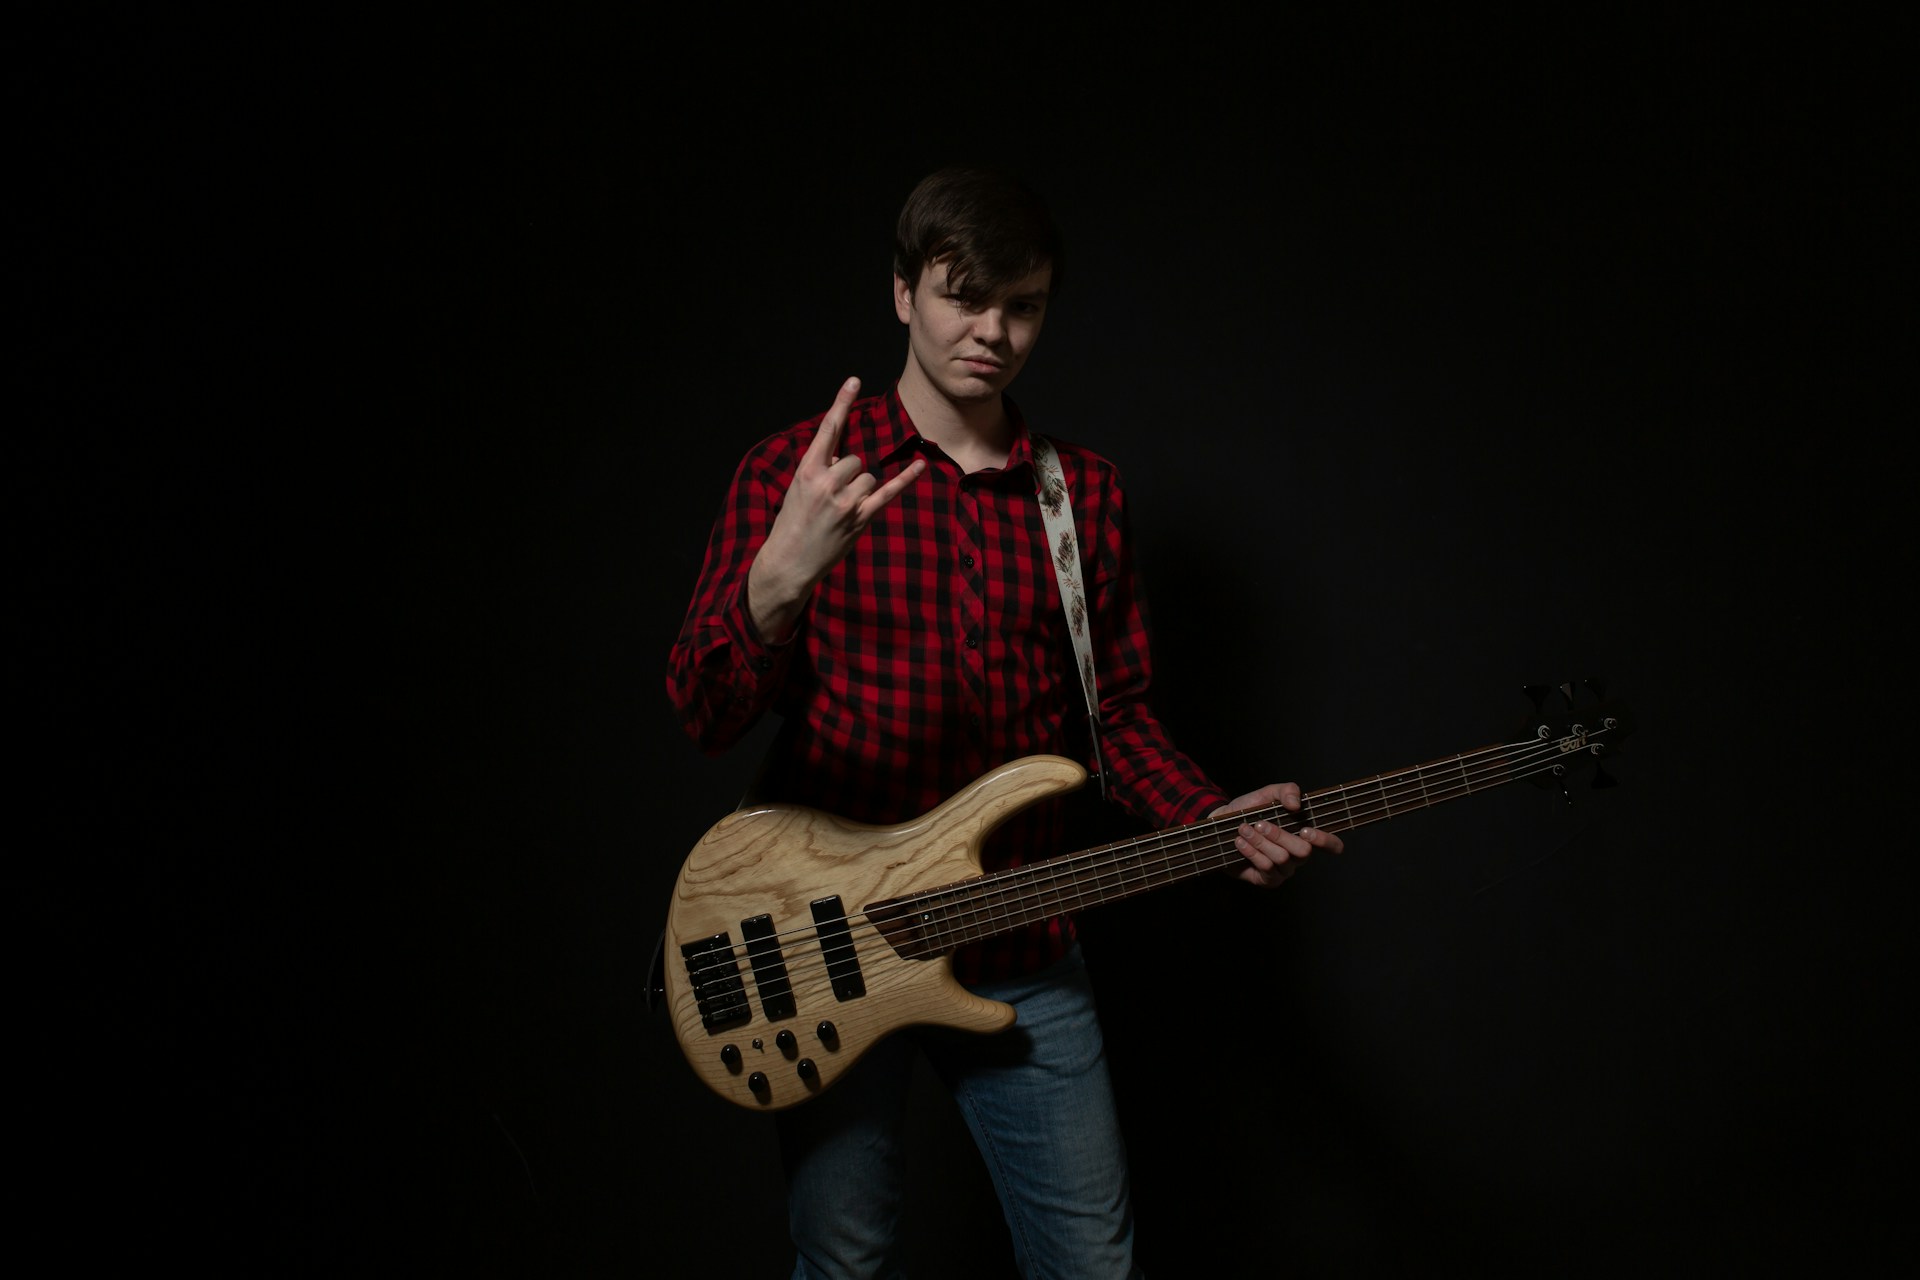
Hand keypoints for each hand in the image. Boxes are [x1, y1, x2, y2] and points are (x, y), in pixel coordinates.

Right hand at [748, 377, 926, 640]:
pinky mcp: (860, 519)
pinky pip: (888, 492)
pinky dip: (905, 479)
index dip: (841, 403)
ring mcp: (845, 502)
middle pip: (855, 459)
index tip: (854, 380)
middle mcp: (827, 484)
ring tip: (840, 510)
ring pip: (868, 476)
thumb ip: (822, 468)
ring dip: (860, 489)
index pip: (828, 430)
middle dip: (848, 473)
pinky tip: (919, 465)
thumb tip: (845, 458)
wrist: (789, 562)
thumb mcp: (798, 489)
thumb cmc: (792, 523)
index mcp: (807, 471)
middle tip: (831, 498)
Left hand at [1212, 782, 1344, 888]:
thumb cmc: (1250, 810)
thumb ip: (1287, 791)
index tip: (1306, 830)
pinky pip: (1265, 868)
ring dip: (1260, 842)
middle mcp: (1298, 855)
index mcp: (1305, 835)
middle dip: (1280, 836)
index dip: (1326, 841)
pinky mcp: (1268, 880)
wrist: (1222, 824)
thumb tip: (1296, 804)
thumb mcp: (1268, 794)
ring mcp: (1284, 870)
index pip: (1332, 845)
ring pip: (1282, 859)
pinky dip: (1251, 852)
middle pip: (1303, 852)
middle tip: (1260, 824)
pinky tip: (1240, 842)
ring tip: (1244, 830)